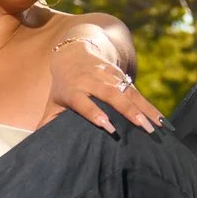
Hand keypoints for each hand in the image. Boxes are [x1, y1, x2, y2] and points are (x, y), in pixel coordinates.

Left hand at [50, 32, 165, 132]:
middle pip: (112, 96)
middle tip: (142, 128)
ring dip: (143, 109)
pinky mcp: (121, 76)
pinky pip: (137, 92)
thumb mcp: (52, 102)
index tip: (107, 126)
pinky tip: (161, 120)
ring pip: (128, 93)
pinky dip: (150, 106)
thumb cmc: (63, 86)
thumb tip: (35, 145)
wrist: (75, 52)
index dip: (94, 113)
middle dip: (128, 111)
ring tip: (157, 126)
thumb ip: (47, 123)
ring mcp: (108, 77)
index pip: (83, 102)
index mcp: (72, 90)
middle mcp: (92, 81)